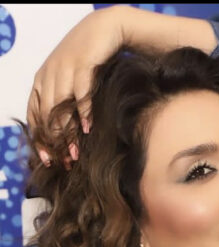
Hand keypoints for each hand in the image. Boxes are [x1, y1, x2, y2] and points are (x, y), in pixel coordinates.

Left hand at [27, 6, 127, 164]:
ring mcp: (64, 70)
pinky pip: (80, 93)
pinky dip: (83, 112)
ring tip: (75, 154)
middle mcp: (49, 75)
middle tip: (64, 162)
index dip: (39, 138)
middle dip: (54, 142)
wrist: (104, 31)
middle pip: (46, 114)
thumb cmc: (89, 59)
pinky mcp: (83, 65)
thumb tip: (66, 132)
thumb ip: (65, 101)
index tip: (47, 159)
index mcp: (42, 80)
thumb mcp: (71, 80)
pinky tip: (88, 128)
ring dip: (67, 134)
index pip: (34, 113)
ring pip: (60, 107)